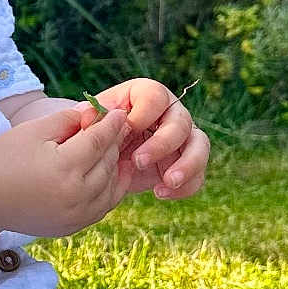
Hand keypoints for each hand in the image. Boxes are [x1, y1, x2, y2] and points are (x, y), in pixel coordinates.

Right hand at [0, 102, 128, 237]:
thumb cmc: (3, 158)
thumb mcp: (32, 130)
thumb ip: (66, 119)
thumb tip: (94, 112)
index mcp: (63, 167)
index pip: (98, 141)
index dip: (111, 125)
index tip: (120, 113)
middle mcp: (75, 195)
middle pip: (107, 163)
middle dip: (115, 142)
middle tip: (118, 128)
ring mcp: (75, 215)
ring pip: (110, 186)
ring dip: (116, 166)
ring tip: (116, 149)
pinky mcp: (72, 226)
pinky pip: (103, 207)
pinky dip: (111, 190)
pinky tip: (112, 175)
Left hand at [83, 78, 208, 200]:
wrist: (104, 157)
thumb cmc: (97, 133)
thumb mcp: (89, 124)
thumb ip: (90, 119)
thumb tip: (87, 117)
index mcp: (146, 95)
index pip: (156, 96)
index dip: (144, 112)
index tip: (127, 129)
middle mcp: (171, 112)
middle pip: (181, 121)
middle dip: (162, 143)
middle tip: (138, 161)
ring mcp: (184, 137)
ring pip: (200, 145)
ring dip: (187, 165)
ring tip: (167, 182)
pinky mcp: (187, 162)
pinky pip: (199, 174)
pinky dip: (185, 186)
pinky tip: (160, 193)